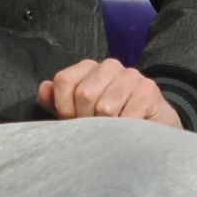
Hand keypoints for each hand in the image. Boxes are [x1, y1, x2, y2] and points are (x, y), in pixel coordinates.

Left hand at [38, 58, 181, 127]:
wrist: (153, 126)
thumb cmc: (110, 120)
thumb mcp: (78, 113)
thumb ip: (57, 102)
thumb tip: (43, 88)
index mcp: (88, 67)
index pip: (63, 81)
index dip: (64, 108)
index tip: (74, 121)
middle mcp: (109, 66)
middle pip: (83, 94)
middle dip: (86, 120)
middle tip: (97, 129)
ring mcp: (131, 76)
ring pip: (105, 107)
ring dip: (107, 127)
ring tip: (114, 129)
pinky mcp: (148, 90)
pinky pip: (127, 116)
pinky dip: (125, 131)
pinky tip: (129, 130)